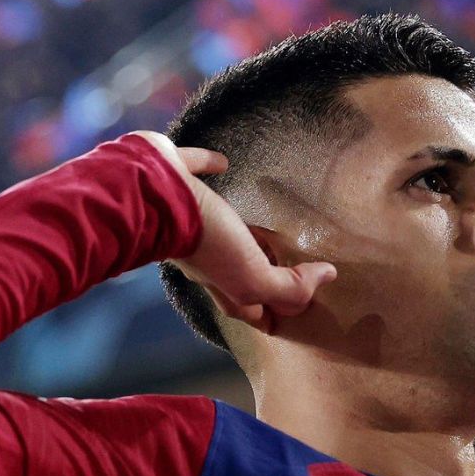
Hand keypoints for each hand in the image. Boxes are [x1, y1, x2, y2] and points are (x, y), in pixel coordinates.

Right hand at [134, 131, 336, 334]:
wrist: (148, 196)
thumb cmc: (203, 241)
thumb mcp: (252, 278)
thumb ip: (289, 287)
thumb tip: (326, 277)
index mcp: (222, 282)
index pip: (254, 311)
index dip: (280, 313)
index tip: (306, 304)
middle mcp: (204, 253)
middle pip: (238, 270)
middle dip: (265, 270)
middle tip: (293, 263)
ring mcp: (188, 215)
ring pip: (221, 226)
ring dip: (245, 226)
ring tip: (271, 221)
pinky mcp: (176, 176)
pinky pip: (197, 170)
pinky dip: (210, 166)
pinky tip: (223, 162)